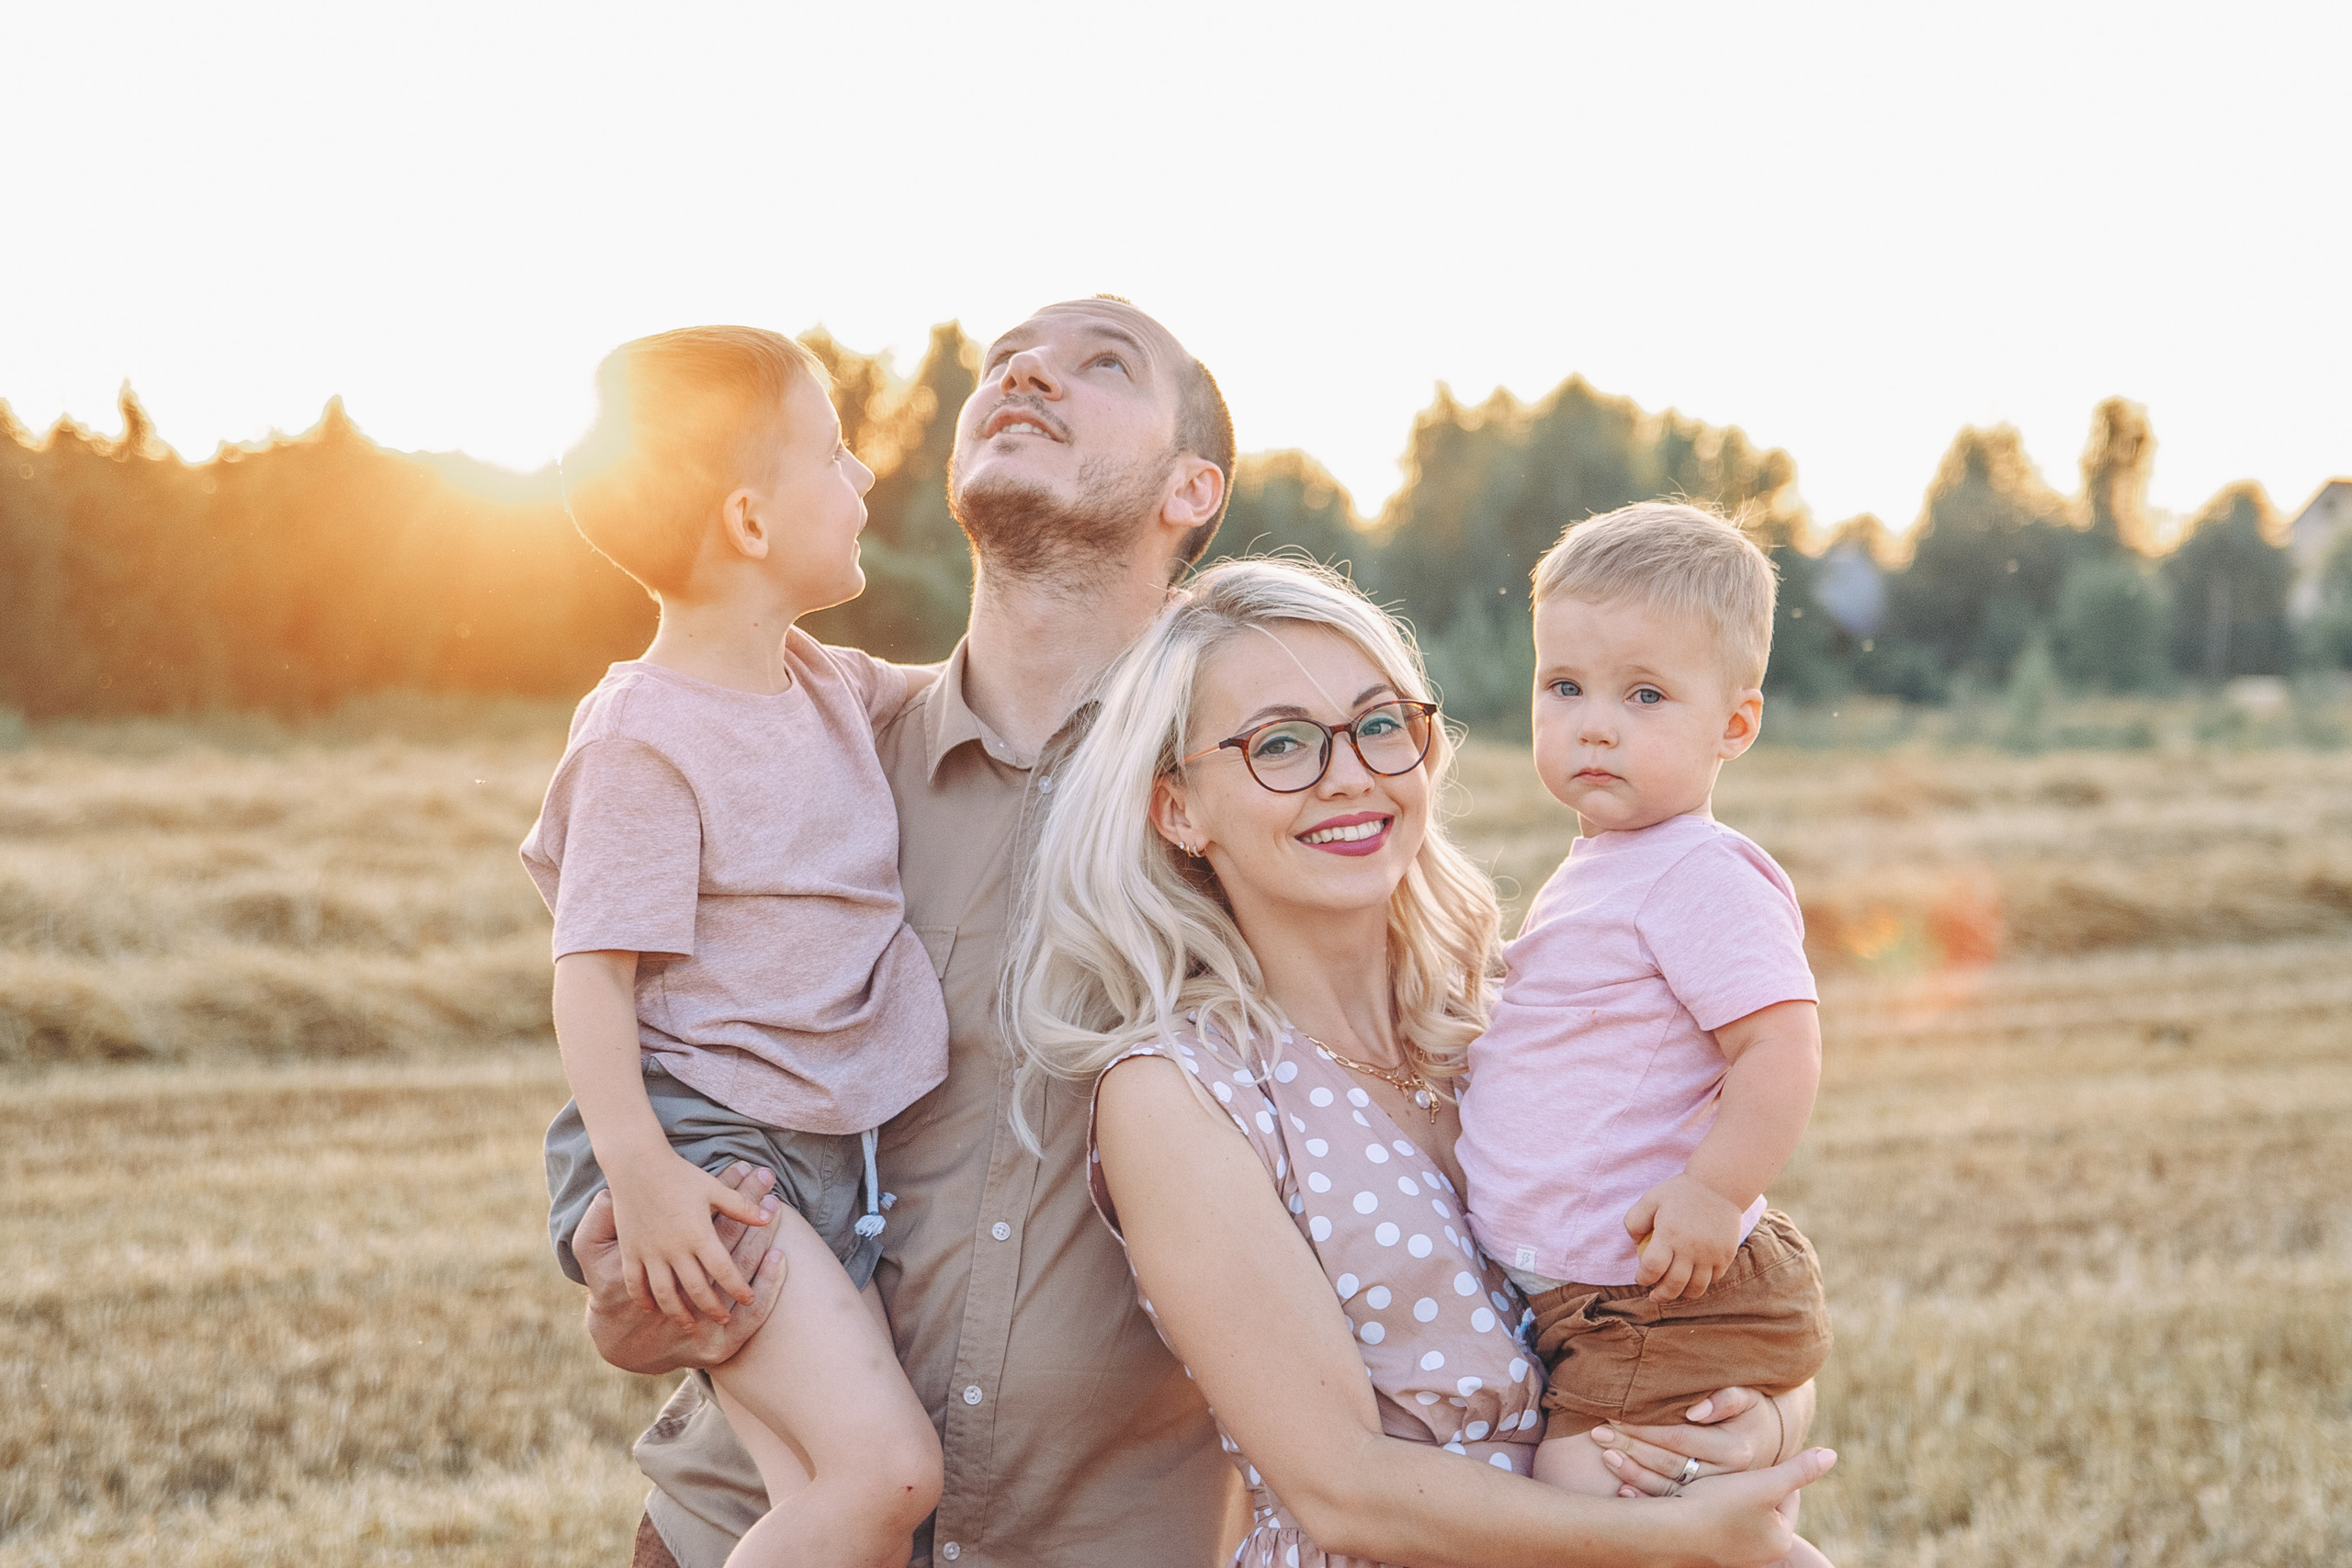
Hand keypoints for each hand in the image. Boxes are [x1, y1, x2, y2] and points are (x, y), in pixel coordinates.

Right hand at [580, 1161, 788, 1373]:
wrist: (635, 1163)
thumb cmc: (679, 1174)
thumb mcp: (713, 1188)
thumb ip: (741, 1206)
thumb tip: (770, 1216)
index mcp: (698, 1233)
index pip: (723, 1269)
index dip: (738, 1287)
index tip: (749, 1299)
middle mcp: (674, 1248)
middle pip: (696, 1288)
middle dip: (711, 1308)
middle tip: (723, 1320)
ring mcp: (649, 1252)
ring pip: (665, 1293)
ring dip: (678, 1313)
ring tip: (689, 1325)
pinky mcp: (630, 1251)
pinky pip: (635, 1283)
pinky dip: (642, 1299)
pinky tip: (650, 1309)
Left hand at [1589, 1383, 1812, 1495]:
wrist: (1773, 1447)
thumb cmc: (1753, 1414)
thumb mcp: (1749, 1399)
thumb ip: (1726, 1398)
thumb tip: (1694, 1410)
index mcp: (1735, 1452)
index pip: (1678, 1438)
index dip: (1644, 1427)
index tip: (1615, 1414)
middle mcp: (1726, 1480)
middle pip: (1668, 1463)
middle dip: (1631, 1447)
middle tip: (1598, 1433)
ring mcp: (1716, 1498)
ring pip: (1667, 1488)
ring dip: (1632, 1473)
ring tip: (1604, 1456)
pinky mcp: (1707, 1507)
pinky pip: (1671, 1505)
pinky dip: (1645, 1498)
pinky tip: (1621, 1491)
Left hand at [1625, 1172, 1744, 1300]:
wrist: (1720, 1185)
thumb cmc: (1681, 1192)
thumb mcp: (1651, 1198)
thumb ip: (1635, 1220)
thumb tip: (1634, 1243)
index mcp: (1669, 1234)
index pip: (1652, 1268)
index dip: (1643, 1278)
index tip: (1641, 1278)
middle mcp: (1691, 1248)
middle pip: (1674, 1284)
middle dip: (1660, 1295)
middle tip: (1654, 1296)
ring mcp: (1711, 1254)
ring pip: (1696, 1288)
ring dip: (1681, 1294)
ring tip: (1673, 1292)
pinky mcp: (1726, 1256)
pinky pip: (1713, 1279)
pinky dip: (1701, 1283)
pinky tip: (1693, 1278)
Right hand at [1669, 1448, 1837, 1567]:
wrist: (1667, 1530)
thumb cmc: (1719, 1505)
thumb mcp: (1765, 1482)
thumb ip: (1800, 1469)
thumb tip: (1833, 1454)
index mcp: (1780, 1540)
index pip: (1788, 1495)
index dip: (1773, 1470)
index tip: (1755, 1457)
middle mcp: (1759, 1554)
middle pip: (1763, 1505)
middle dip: (1751, 1484)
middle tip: (1734, 1465)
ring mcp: (1732, 1555)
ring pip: (1738, 1512)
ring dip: (1730, 1493)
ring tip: (1715, 1475)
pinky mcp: (1707, 1551)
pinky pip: (1716, 1521)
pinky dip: (1710, 1506)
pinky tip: (1696, 1493)